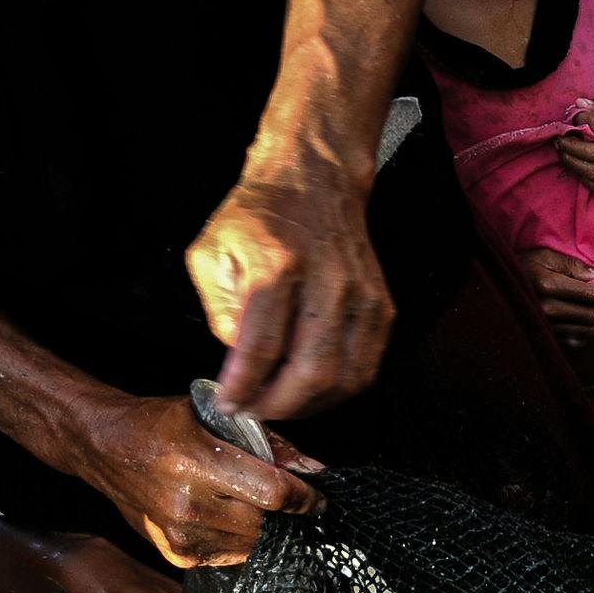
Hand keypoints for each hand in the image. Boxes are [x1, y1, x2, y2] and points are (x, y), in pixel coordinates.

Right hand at [70, 394, 324, 568]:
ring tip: (249, 506)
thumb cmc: (162, 426)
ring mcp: (180, 534)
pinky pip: (230, 556)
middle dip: (284, 514)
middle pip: (266, 523)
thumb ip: (270, 445)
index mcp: (196, 462)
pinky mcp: (177, 555)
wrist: (104, 447)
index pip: (273, 493)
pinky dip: (240, 540)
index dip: (305, 498)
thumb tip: (316, 472)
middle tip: (283, 500)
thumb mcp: (214, 417)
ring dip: (263, 529)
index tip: (318, 497)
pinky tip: (227, 518)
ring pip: (252, 545)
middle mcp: (187, 504)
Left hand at [186, 172, 394, 419]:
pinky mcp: (382, 306)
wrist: (314, 181)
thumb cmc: (257, 218)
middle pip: (312, 372)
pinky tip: (314, 387)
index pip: (261, 347)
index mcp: (277, 266)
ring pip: (347, 378)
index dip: (242, 387)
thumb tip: (240, 359)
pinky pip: (367, 366)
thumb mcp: (211, 251)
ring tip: (284, 404)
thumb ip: (218, 310)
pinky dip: (341, 388)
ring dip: (313, 405)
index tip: (227, 403)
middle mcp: (326, 283)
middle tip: (255, 412)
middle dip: (280, 406)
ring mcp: (362, 297)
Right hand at [520, 248, 593, 352]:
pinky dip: (582, 333)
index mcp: (547, 286)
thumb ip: (572, 265)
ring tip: (584, 306)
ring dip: (593, 319)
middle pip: (593, 315)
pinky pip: (577, 343)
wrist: (496, 287)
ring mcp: (545, 327)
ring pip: (588, 331)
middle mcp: (547, 309)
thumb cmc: (522, 267)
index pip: (591, 295)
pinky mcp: (546, 340)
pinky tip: (575, 320)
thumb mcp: (544, 256)